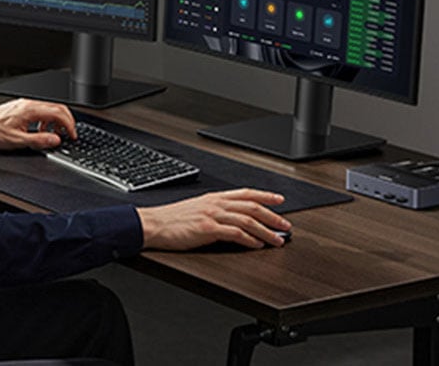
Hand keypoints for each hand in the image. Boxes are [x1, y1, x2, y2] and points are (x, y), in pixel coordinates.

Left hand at [0, 98, 76, 149]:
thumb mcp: (17, 141)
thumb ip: (39, 140)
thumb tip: (55, 140)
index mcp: (30, 110)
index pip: (58, 113)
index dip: (69, 124)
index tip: (72, 134)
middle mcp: (29, 104)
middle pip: (57, 108)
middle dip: (66, 121)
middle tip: (69, 134)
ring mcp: (25, 104)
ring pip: (49, 109)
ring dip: (56, 122)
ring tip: (53, 135)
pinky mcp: (22, 108)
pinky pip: (40, 111)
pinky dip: (46, 120)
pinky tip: (40, 130)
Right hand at [137, 189, 290, 249]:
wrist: (153, 224)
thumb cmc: (171, 219)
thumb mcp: (196, 209)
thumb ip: (214, 211)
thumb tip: (232, 220)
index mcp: (214, 197)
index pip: (246, 193)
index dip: (265, 196)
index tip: (279, 200)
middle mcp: (215, 203)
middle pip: (251, 207)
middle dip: (272, 216)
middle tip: (286, 225)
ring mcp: (212, 215)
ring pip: (247, 221)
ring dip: (266, 231)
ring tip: (277, 240)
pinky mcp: (207, 229)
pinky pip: (235, 233)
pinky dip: (249, 240)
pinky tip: (257, 245)